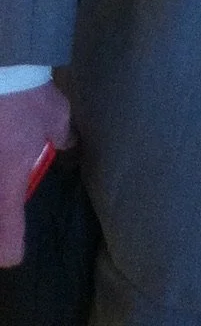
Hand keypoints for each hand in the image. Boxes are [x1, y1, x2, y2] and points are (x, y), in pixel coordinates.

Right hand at [0, 80, 72, 266]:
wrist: (4, 70)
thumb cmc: (30, 101)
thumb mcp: (56, 121)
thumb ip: (61, 138)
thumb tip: (66, 144)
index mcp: (8, 180)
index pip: (8, 224)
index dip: (10, 246)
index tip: (13, 259)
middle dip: (1, 227)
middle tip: (6, 237)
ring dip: (2, 201)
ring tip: (9, 184)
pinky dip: (0, 164)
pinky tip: (5, 154)